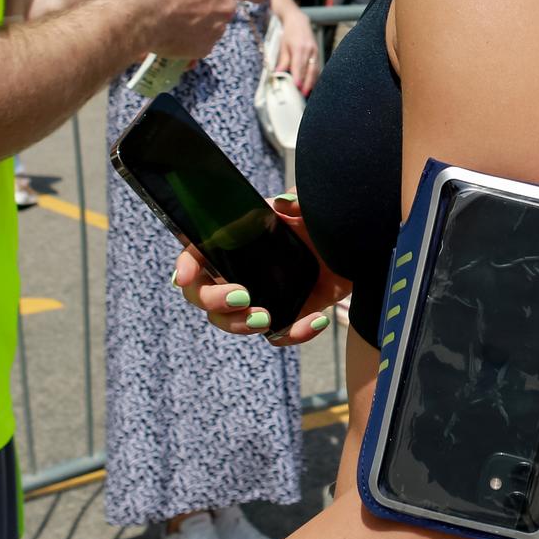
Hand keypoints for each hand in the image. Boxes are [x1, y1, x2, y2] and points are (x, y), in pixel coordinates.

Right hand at [127, 0, 267, 58]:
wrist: (137, 14)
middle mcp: (226, 8)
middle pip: (227, 5)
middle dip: (211, 0)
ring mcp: (214, 31)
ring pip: (212, 23)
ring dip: (200, 18)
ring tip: (175, 9)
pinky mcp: (200, 49)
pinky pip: (200, 41)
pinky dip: (189, 35)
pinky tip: (172, 25)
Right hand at [173, 194, 350, 344]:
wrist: (355, 249)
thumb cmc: (321, 225)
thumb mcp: (309, 209)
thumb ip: (297, 202)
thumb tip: (281, 203)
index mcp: (236, 243)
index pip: (197, 254)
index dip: (184, 266)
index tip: (182, 277)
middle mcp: (241, 272)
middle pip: (204, 295)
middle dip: (214, 301)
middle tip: (242, 297)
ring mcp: (261, 297)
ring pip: (230, 322)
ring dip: (239, 325)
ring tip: (266, 318)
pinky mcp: (287, 316)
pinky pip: (279, 336)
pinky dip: (293, 334)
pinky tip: (316, 320)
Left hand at [275, 6, 320, 93]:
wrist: (298, 20)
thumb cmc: (289, 33)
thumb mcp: (283, 45)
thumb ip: (283, 60)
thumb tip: (279, 73)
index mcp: (299, 47)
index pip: (299, 66)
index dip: (299, 77)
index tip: (297, 87)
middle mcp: (309, 50)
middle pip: (310, 70)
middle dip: (307, 83)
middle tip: (303, 94)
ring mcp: (315, 51)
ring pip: (316, 69)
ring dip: (312, 81)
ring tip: (307, 92)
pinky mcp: (318, 52)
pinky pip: (318, 66)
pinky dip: (315, 75)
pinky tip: (312, 83)